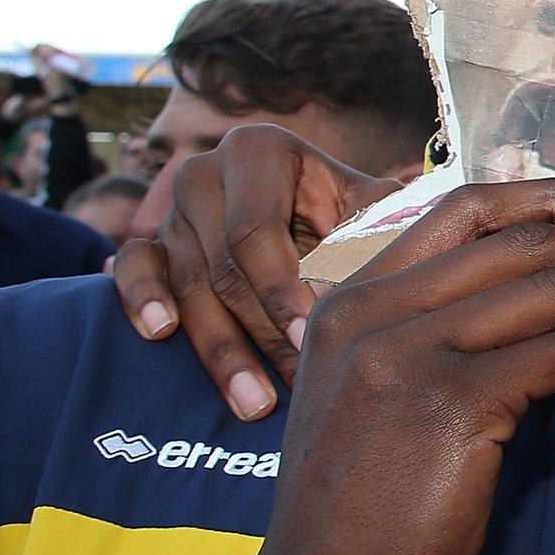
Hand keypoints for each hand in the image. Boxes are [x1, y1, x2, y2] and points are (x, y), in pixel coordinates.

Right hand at [112, 124, 402, 419]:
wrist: (303, 222)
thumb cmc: (351, 219)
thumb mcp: (371, 215)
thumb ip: (387, 228)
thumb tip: (420, 262)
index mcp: (262, 152)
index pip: (257, 231)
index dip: (282, 289)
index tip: (312, 338)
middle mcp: (207, 172)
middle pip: (223, 266)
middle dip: (263, 333)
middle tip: (296, 386)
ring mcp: (171, 210)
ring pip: (188, 284)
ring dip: (220, 350)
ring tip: (254, 403)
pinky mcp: (147, 242)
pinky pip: (133, 269)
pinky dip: (141, 298)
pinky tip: (159, 333)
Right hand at [217, 178, 554, 554]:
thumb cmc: (363, 523)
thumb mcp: (375, 405)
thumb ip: (430, 342)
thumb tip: (550, 310)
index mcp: (351, 304)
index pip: (466, 209)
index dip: (553, 200)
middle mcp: (373, 313)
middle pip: (528, 243)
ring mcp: (408, 353)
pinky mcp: (450, 402)